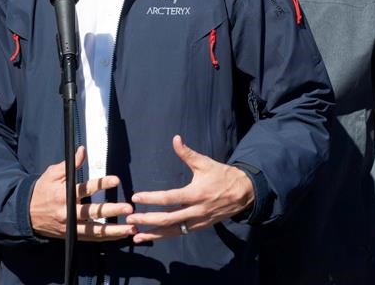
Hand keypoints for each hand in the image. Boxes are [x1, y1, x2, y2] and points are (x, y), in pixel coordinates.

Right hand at [29, 145, 135, 241]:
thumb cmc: (41, 190)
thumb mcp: (52, 174)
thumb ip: (70, 164)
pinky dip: (106, 238)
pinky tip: (121, 235)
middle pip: (92, 212)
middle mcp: (68, 212)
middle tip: (128, 208)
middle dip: (111, 210)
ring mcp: (70, 227)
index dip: (102, 183)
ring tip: (130, 228)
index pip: (86, 188)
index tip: (117, 180)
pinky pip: (91, 238)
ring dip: (113, 231)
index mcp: (64, 194)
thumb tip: (82, 150)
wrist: (26, 214)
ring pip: (94, 230)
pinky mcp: (72, 236)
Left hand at [126, 135, 254, 242]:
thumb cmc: (221, 175)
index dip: (152, 198)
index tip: (136, 197)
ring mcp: (198, 221)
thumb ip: (187, 153)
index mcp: (196, 194)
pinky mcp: (200, 227)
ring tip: (136, 235)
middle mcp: (196, 211)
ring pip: (173, 231)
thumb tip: (175, 138)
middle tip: (131, 219)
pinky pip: (180, 233)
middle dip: (148, 220)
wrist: (243, 193)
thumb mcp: (205, 162)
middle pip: (169, 219)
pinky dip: (165, 236)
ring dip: (154, 234)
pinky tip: (152, 236)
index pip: (169, 198)